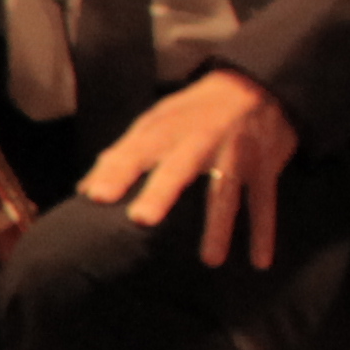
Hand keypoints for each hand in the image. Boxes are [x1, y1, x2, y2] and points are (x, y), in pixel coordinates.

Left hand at [78, 65, 299, 271]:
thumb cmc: (195, 112)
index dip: (117, 173)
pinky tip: (260, 261)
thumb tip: (84, 190)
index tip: (96, 197)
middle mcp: (202, 141)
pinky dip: (264, 233)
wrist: (258, 88)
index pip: (137, 151)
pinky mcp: (264, 168)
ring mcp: (236, 156)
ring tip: (211, 261)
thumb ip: (123, 153)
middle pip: (180, 168)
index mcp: (169, 130)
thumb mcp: (158, 120)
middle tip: (142, 219)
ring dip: (219, 227)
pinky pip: (264, 204)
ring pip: (225, 193)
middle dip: (162, 192)